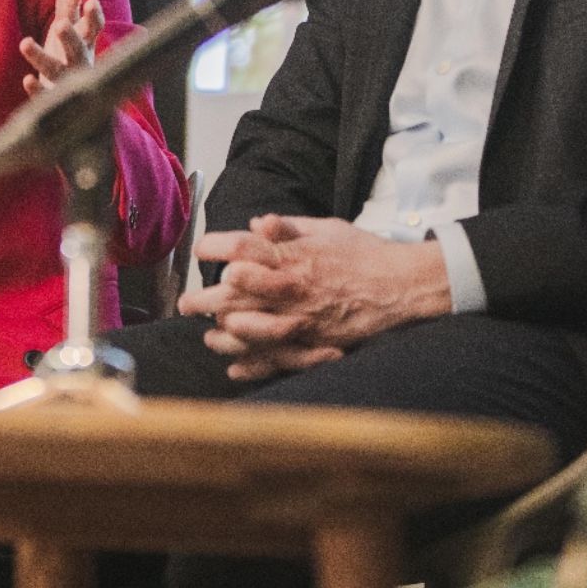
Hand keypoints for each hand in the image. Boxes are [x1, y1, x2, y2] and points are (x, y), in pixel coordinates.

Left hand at [19, 0, 103, 94]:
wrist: (74, 102)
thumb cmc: (69, 55)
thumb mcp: (70, 26)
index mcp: (86, 43)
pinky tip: (27, 79)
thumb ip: (70, 2)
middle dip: (70, 38)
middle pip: (77, 50)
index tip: (92, 1)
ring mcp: (66, 83)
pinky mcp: (51, 99)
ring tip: (24, 42)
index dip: (94, 17)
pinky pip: (45, 96)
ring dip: (41, 58)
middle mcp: (79, 62)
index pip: (94, 29)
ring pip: (56, 71)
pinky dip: (37, 89)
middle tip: (60, 24)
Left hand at [179, 215, 450, 381]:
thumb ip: (288, 227)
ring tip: (207, 334)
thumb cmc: (364, 253)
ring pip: (249, 328)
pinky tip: (233, 365)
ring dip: (222, 333)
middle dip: (204, 298)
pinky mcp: (313, 342)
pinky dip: (251, 364)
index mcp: (294, 254)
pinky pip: (275, 357)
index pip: (242, 247)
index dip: (215, 247)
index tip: (201, 250)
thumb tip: (255, 222)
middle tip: (186, 302)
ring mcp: (301, 317)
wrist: (401, 286)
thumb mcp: (327, 228)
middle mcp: (292, 286)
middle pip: (235, 292)